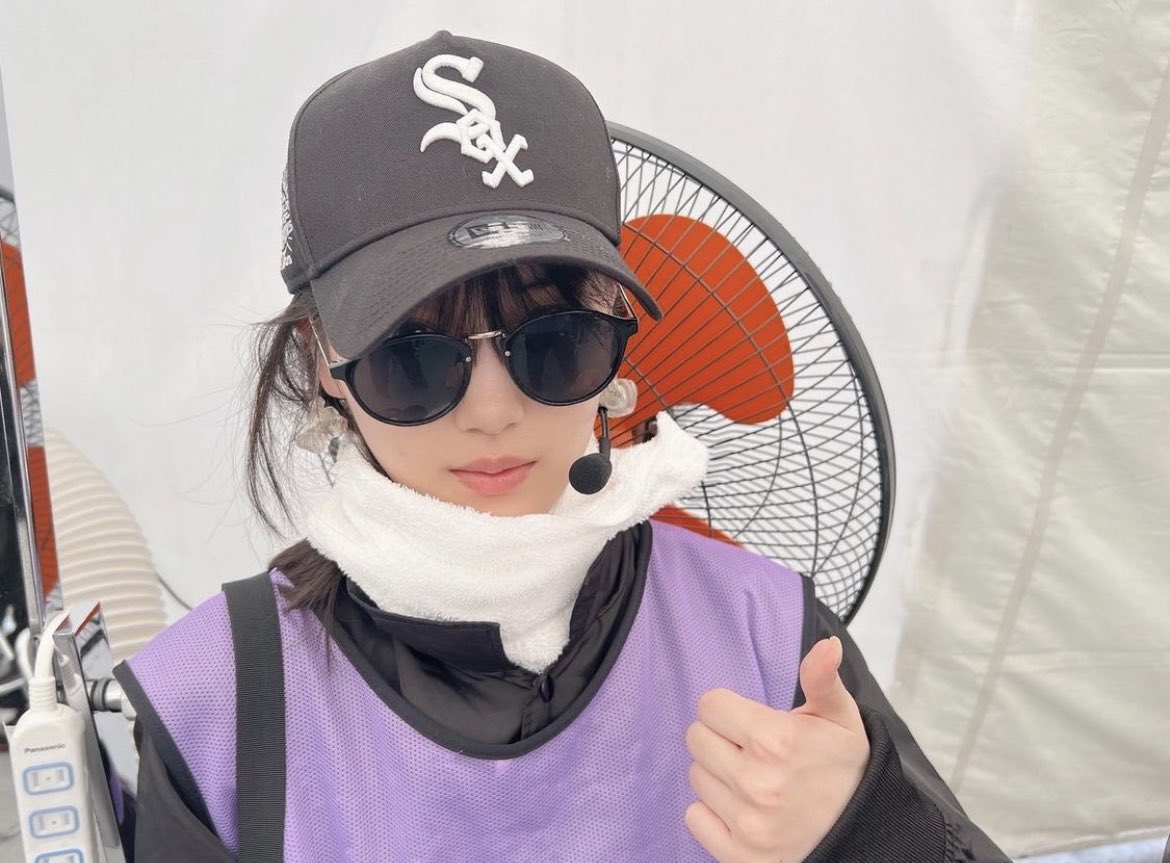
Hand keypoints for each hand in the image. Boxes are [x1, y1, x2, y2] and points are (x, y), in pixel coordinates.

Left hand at [684, 636, 869, 861]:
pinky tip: (743, 807)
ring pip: (697, 776)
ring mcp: (746, 823)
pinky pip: (694, 817)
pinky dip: (712, 812)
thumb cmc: (844, 768)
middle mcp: (755, 782)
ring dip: (719, 774)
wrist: (865, 832)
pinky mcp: (738, 855)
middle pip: (697, 738)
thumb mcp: (839, 718)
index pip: (709, 706)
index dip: (728, 709)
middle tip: (752, 750)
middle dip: (721, 738)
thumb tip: (826, 645)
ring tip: (754, 779)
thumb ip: (822, 678)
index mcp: (774, 740)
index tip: (751, 722)